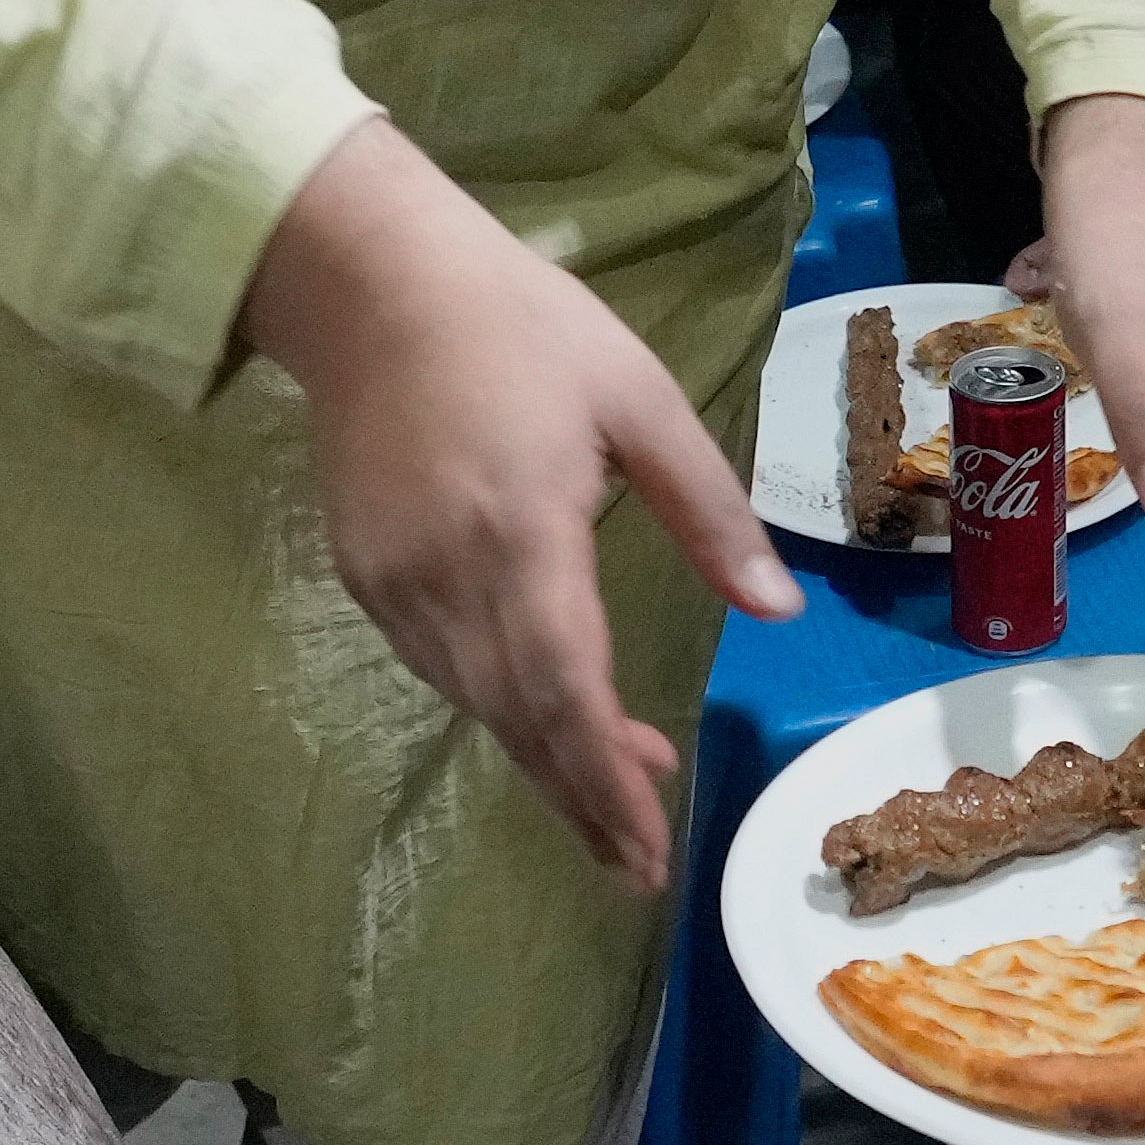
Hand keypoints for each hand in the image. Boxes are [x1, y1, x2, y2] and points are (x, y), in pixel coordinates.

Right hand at [242, 117, 792, 888]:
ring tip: (618, 795)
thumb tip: (779, 610)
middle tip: (639, 862)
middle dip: (585, 798)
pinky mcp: (365, 574)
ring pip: (478, 704)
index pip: (569, 690)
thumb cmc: (523, 326)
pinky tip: (546, 714)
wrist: (367, 282)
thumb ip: (711, 513)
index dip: (610, 779)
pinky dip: (498, 708)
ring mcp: (395, 582)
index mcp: (525, 532)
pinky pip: (440, 667)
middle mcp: (449, 576)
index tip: (650, 850)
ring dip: (547, 758)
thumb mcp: (641, 400)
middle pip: (521, 720)